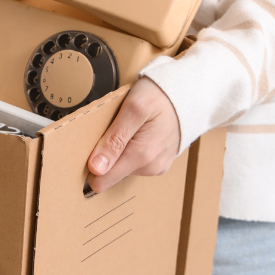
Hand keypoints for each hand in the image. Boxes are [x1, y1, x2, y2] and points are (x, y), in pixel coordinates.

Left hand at [87, 77, 180, 193]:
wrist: (189, 92)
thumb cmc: (160, 96)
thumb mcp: (133, 109)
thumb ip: (114, 139)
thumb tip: (95, 168)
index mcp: (141, 156)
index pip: (101, 181)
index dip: (88, 167)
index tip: (85, 150)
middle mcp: (150, 167)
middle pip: (110, 172)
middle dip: (104, 154)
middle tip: (110, 130)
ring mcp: (156, 166)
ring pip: (122, 167)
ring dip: (117, 150)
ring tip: (125, 128)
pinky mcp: (159, 163)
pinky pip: (134, 162)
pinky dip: (129, 149)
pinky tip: (135, 133)